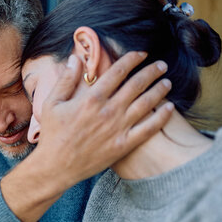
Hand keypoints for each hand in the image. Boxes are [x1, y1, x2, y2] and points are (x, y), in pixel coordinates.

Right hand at [2, 51, 172, 221]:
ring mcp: (118, 128)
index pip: (118, 72)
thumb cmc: (52, 135)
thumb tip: (75, 58)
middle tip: (161, 65)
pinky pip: (148, 128)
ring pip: (146, 103)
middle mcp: (108, 111)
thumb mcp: (52, 103)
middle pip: (136, 84)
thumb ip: (65, 80)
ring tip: (167, 82)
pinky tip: (169, 108)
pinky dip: (161, 117)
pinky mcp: (123, 145)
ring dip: (159, 90)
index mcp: (91, 99)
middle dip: (152, 71)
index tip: (141, 54)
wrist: (56, 166)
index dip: (132, 59)